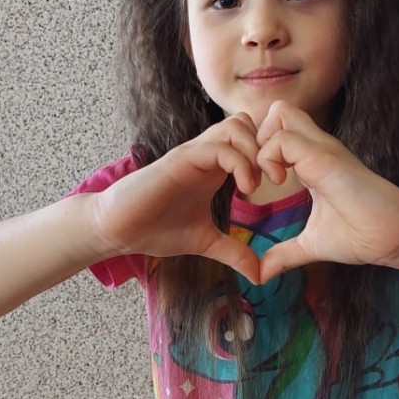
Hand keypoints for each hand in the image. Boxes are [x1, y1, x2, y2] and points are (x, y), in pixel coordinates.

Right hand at [97, 112, 266, 284]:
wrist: (118, 229)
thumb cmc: (155, 229)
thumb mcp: (205, 242)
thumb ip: (233, 252)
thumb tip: (260, 275)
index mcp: (215, 168)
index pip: (252, 139)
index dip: (271, 156)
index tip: (281, 186)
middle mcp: (207, 154)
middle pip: (249, 123)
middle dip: (268, 147)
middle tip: (276, 180)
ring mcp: (194, 154)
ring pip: (237, 126)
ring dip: (255, 152)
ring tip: (256, 186)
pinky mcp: (180, 160)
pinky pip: (217, 146)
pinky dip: (238, 162)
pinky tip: (243, 188)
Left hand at [254, 102, 398, 284]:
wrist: (393, 236)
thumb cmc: (361, 235)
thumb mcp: (311, 244)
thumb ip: (285, 254)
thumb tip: (262, 274)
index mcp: (312, 161)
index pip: (278, 130)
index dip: (258, 149)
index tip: (256, 182)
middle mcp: (316, 147)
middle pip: (278, 110)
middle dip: (255, 136)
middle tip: (255, 173)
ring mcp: (321, 148)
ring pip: (279, 114)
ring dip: (261, 146)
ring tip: (267, 180)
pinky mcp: (324, 157)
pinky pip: (284, 139)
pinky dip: (269, 158)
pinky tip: (277, 184)